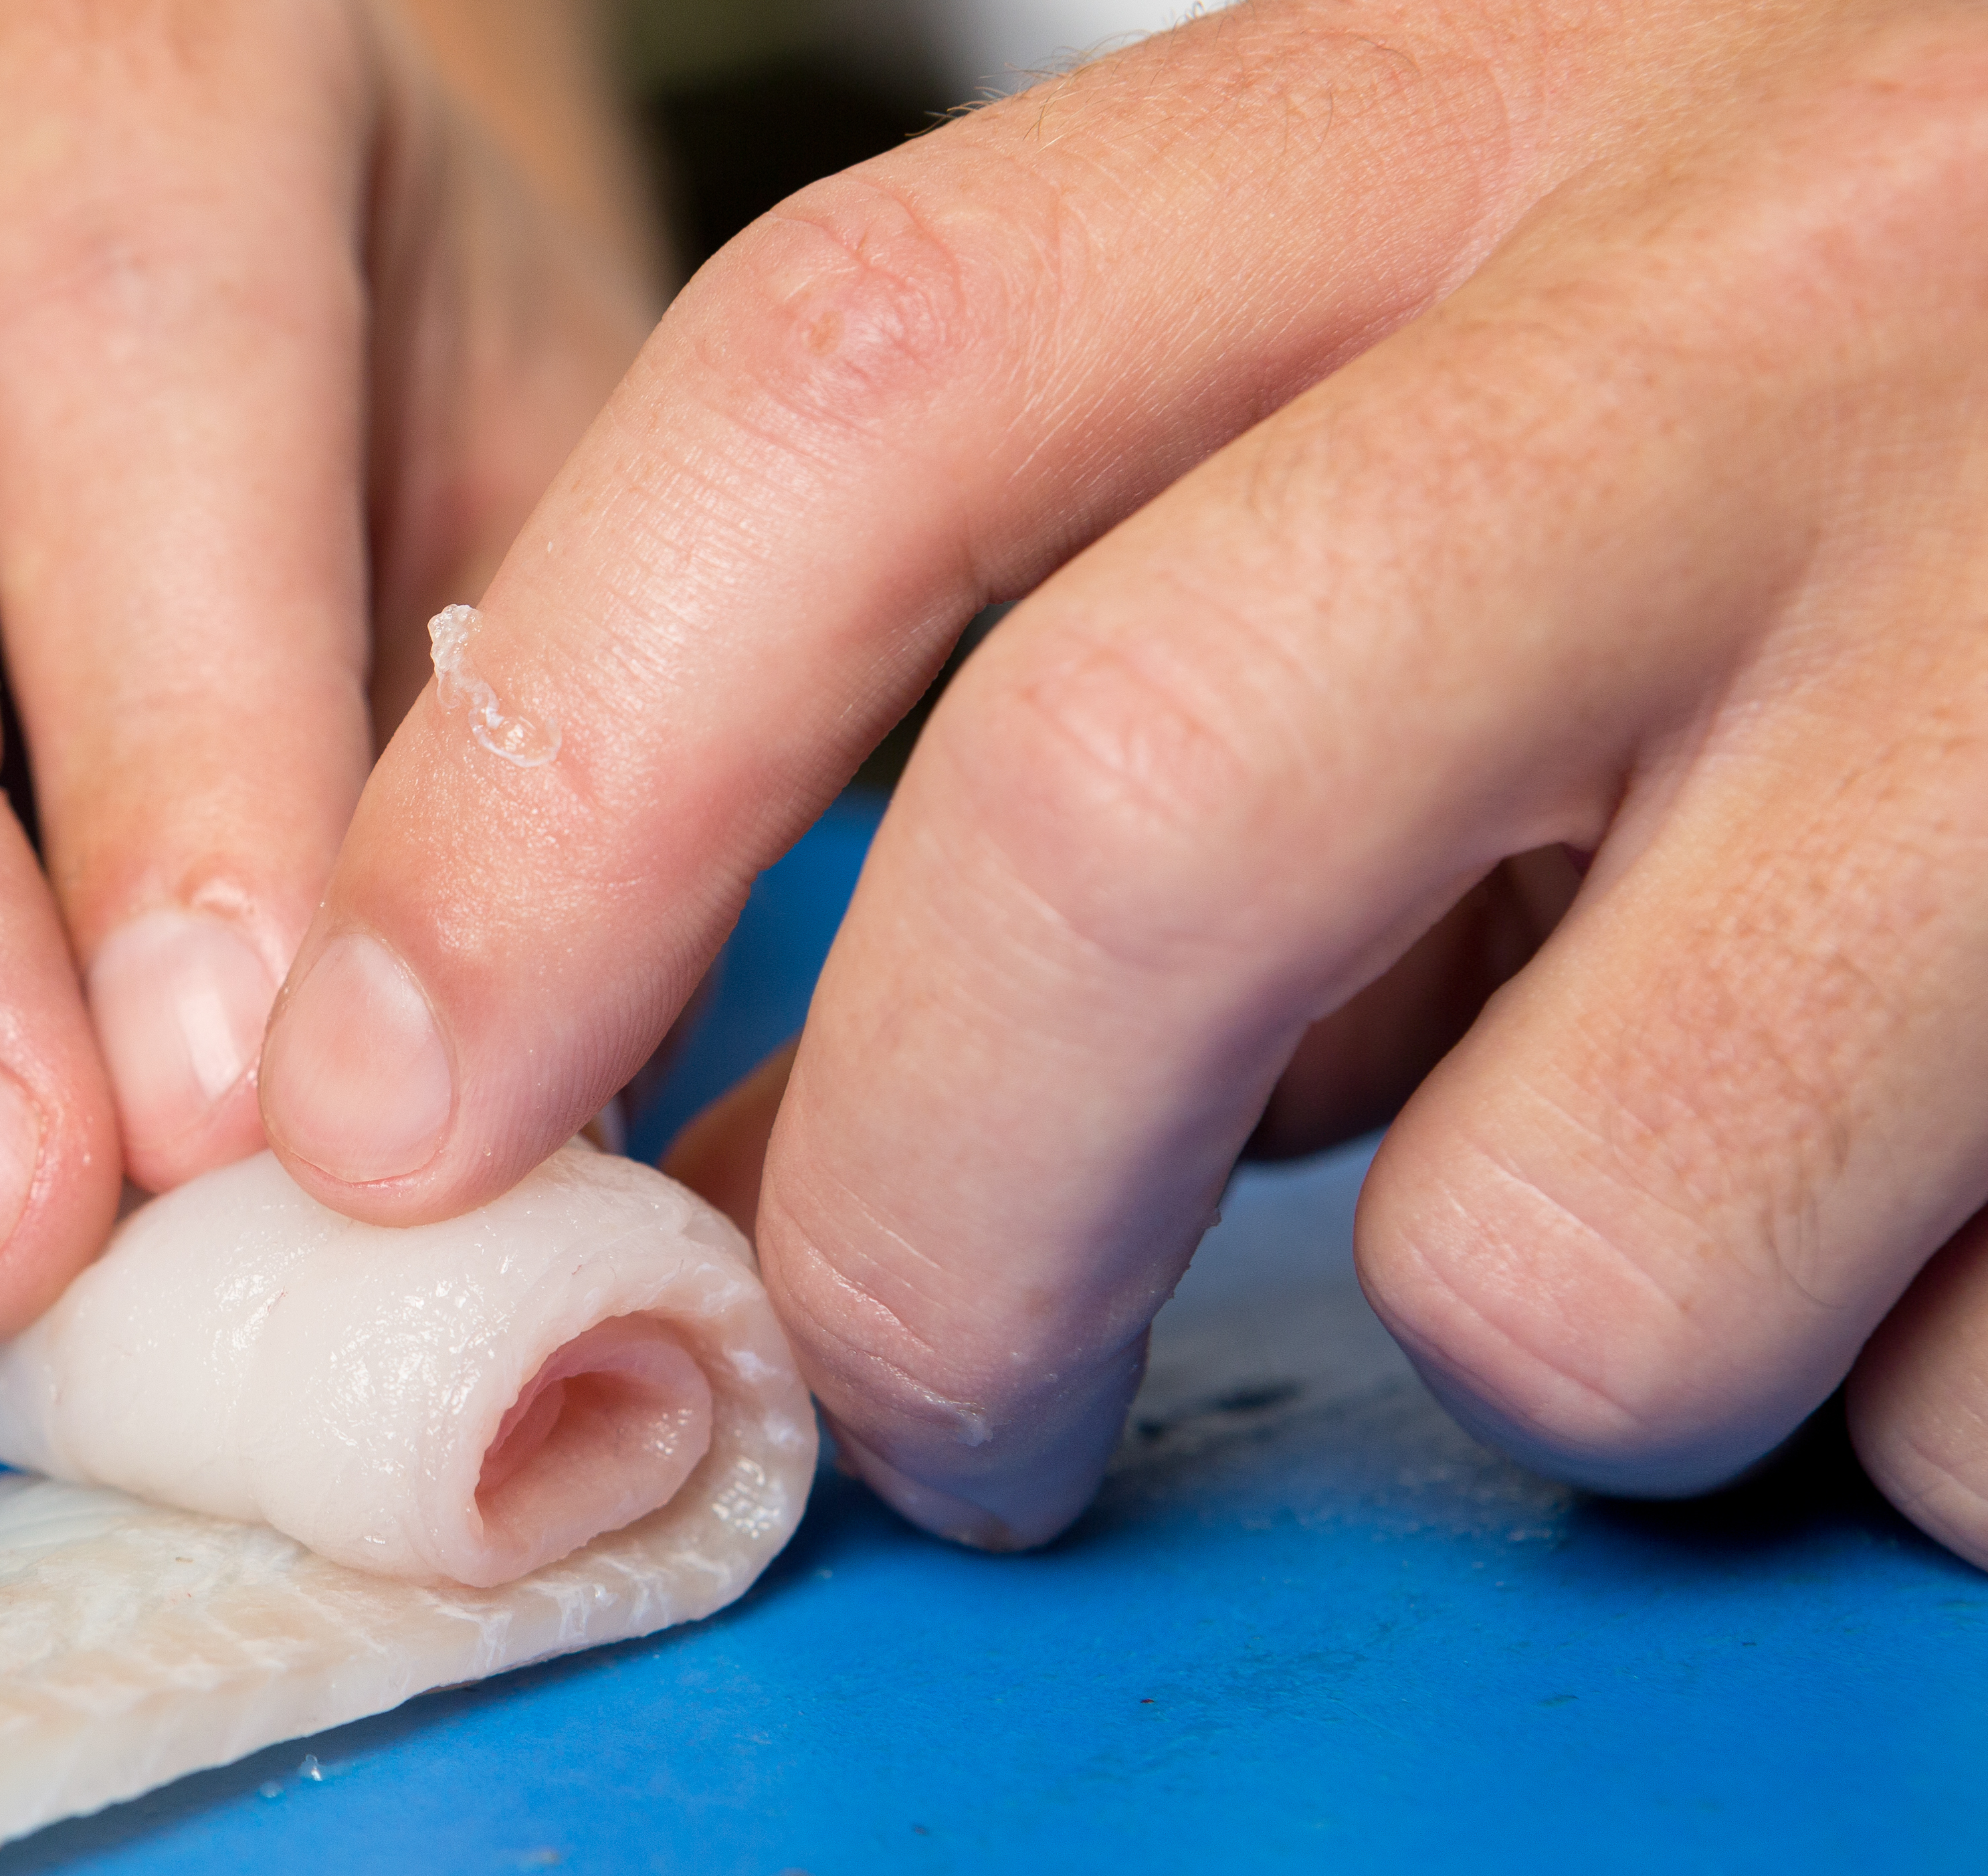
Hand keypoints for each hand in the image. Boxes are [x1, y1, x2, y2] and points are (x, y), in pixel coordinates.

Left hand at [256, 0, 1987, 1567]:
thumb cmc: (1877, 405)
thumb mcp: (1462, 409)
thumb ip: (1121, 715)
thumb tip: (735, 1134)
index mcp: (1471, 109)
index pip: (865, 384)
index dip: (552, 779)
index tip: (389, 1099)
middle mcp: (1770, 298)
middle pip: (1118, 813)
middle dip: (933, 1217)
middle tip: (921, 1396)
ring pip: (1576, 1230)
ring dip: (1550, 1336)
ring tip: (1672, 1207)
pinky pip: (1973, 1386)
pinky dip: (1925, 1404)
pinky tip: (1986, 1202)